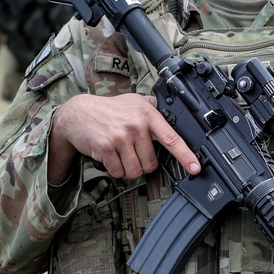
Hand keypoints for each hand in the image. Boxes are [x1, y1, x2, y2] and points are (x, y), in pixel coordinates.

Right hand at [48, 92, 200, 182]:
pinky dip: (115, 170)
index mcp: (147, 114)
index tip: (195, 168)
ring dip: (128, 169)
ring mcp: (120, 137)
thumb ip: (154, 110)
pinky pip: (118, 172)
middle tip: (132, 152)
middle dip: (143, 163)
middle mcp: (136, 125)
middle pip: (151, 164)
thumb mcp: (135, 102)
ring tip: (121, 155)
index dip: (185, 155)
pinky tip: (111, 157)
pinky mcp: (105, 148)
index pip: (171, 138)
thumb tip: (175, 121)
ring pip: (135, 171)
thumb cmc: (109, 109)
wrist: (78, 113)